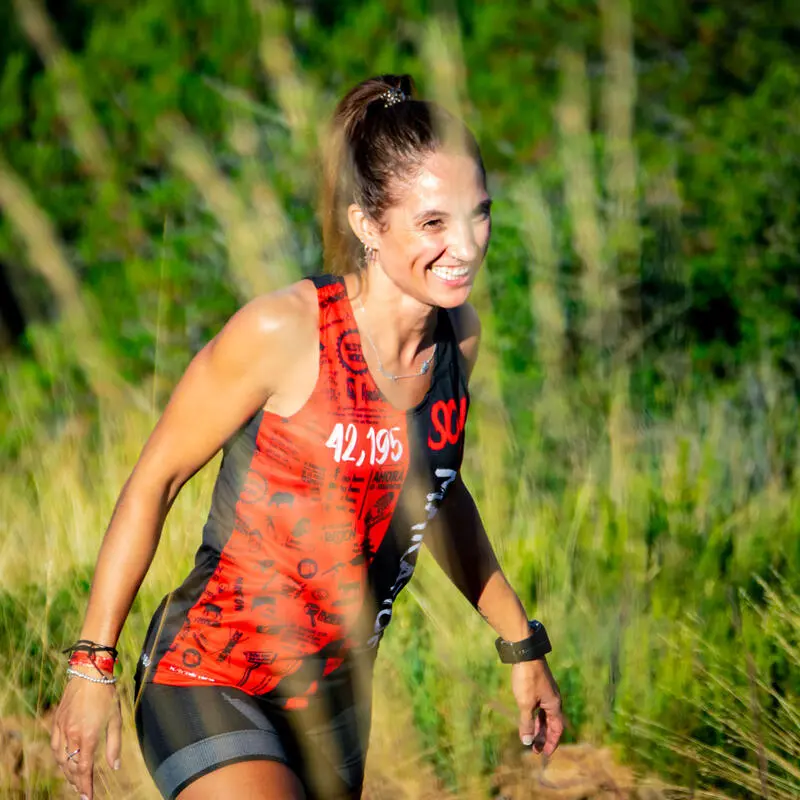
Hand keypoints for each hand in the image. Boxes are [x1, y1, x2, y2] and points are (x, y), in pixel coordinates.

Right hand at [50, 677, 121, 799]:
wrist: (89, 672)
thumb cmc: (107, 694)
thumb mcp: (115, 718)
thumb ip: (114, 744)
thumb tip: (114, 767)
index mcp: (87, 736)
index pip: (84, 768)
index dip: (86, 785)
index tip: (88, 797)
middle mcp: (71, 735)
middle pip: (70, 766)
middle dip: (76, 781)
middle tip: (82, 791)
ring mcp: (61, 728)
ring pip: (60, 758)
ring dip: (66, 772)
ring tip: (74, 781)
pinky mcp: (56, 722)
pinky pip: (55, 746)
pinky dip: (59, 758)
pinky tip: (64, 761)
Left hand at [511, 657, 563, 754]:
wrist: (525, 653)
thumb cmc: (527, 679)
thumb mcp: (525, 703)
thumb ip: (526, 723)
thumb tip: (526, 742)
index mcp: (554, 704)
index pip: (557, 729)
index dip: (552, 742)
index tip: (544, 753)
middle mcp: (553, 699)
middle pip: (551, 723)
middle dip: (544, 737)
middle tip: (535, 749)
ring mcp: (546, 692)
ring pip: (544, 714)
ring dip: (538, 726)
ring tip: (530, 738)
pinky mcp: (538, 686)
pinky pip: (539, 706)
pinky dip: (534, 715)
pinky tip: (527, 719)